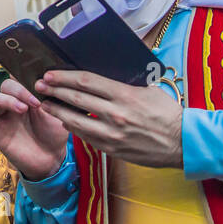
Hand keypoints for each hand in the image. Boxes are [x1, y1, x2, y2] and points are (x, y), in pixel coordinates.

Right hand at [0, 79, 68, 181]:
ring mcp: (2, 116)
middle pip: (6, 85)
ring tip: (22, 109)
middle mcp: (12, 102)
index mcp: (26, 95)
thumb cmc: (54, 134)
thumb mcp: (56, 113)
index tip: (41, 86)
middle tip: (35, 103)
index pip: (18, 77)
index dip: (26, 78)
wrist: (51, 159)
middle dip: (19, 90)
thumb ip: (48, 97)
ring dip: (6, 99)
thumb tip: (42, 81)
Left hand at [33, 69, 182, 167]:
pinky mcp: (113, 149)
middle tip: (39, 85)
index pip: (87, 82)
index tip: (51, 74)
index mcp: (125, 95)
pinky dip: (73, 128)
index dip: (65, 77)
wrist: (183, 143)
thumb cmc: (167, 113)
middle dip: (54, 91)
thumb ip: (124, 84)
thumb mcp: (148, 90)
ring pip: (76, 121)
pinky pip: (86, 137)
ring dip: (57, 111)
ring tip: (44, 104)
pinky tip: (64, 122)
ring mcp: (113, 133)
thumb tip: (103, 77)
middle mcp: (116, 114)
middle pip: (77, 99)